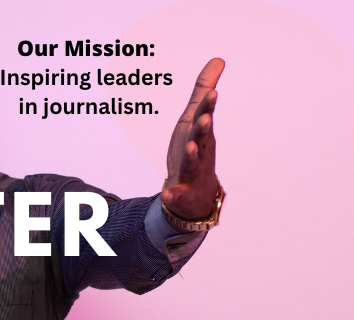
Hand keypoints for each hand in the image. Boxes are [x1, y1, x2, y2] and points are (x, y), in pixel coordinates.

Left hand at [162, 58, 223, 224]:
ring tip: (189, 147)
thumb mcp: (195, 118)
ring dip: (191, 155)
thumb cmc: (195, 149)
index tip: (213, 93)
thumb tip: (218, 59)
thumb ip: (203, 91)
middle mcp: (199, 151)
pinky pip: (176, 194)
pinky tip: (167, 193)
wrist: (195, 193)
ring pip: (192, 163)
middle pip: (202, 138)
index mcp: (202, 134)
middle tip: (205, 117)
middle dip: (203, 128)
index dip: (208, 106)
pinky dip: (173, 194)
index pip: (205, 116)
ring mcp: (191, 172)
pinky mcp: (180, 191)